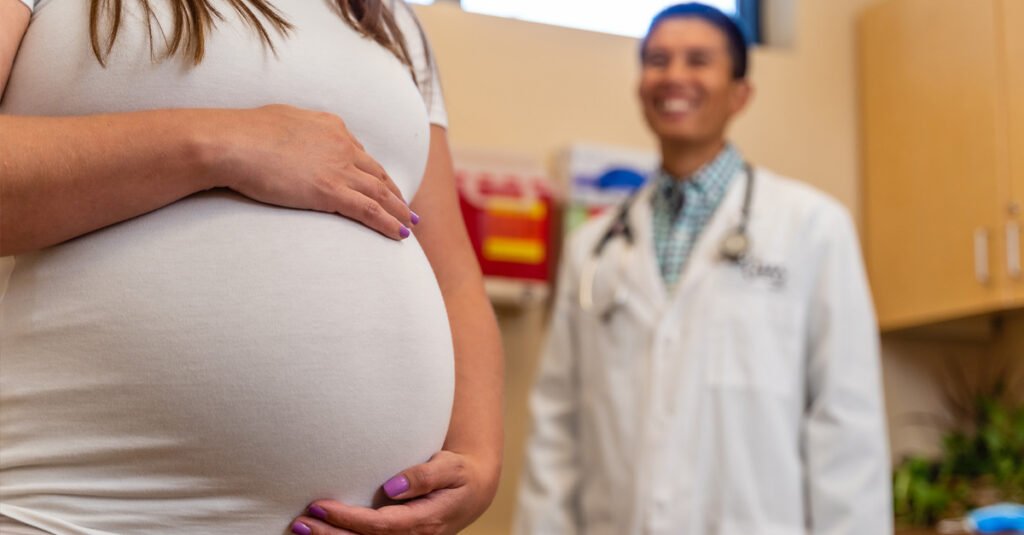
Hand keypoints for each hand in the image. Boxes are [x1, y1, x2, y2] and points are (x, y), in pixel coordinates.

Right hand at [215, 105, 417, 239]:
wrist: (231, 142)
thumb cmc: (241, 133)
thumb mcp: (278, 123)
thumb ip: (296, 133)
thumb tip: (292, 141)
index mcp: (330, 127)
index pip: (359, 153)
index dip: (374, 173)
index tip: (382, 186)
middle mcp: (342, 144)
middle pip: (377, 174)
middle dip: (395, 193)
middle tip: (406, 208)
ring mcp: (339, 168)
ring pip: (381, 193)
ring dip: (399, 211)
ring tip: (409, 225)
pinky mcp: (331, 191)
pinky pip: (370, 210)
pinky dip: (389, 223)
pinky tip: (400, 235)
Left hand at [288, 450, 498, 534]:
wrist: (473, 492)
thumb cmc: (460, 475)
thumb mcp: (451, 467)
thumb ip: (424, 475)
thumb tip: (391, 486)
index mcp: (425, 521)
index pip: (380, 525)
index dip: (349, 519)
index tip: (320, 506)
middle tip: (300, 523)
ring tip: (300, 529)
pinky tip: (321, 533)